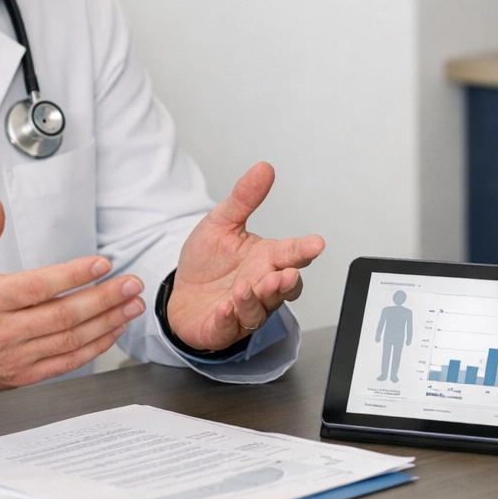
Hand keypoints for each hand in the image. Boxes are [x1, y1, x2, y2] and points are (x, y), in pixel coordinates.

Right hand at [0, 199, 145, 394]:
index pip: (40, 287)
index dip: (75, 275)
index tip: (103, 263)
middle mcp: (2, 331)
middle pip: (63, 315)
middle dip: (105, 298)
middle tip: (131, 284)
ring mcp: (14, 357)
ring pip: (70, 340)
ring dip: (107, 323)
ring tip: (132, 306)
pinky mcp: (22, 376)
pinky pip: (66, 363)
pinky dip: (94, 348)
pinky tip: (112, 331)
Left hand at [165, 162, 323, 350]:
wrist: (181, 291)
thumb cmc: (207, 261)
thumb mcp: (221, 222)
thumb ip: (243, 198)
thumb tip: (264, 168)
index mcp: (266, 259)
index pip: (292, 254)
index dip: (305, 249)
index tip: (316, 243)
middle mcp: (261, 286)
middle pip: (284, 288)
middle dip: (285, 283)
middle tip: (283, 275)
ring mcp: (244, 311)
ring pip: (260, 310)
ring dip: (255, 300)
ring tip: (244, 288)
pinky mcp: (222, 329)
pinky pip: (230, 328)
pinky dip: (228, 319)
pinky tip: (224, 308)